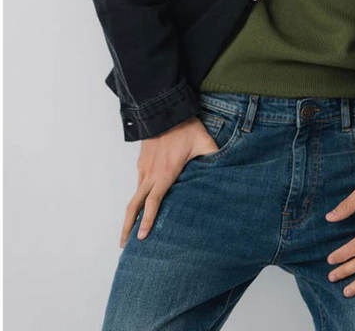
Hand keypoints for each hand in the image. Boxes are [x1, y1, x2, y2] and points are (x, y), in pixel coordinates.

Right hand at [119, 116, 218, 247]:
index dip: (147, 222)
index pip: (153, 203)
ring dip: (131, 214)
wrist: (164, 109)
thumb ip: (215, 157)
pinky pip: (138, 184)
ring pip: (135, 195)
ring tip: (131, 230)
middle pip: (134, 205)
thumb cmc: (185, 127)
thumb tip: (230, 166)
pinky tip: (142, 205)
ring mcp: (143, 168)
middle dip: (127, 227)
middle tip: (124, 245)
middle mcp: (150, 174)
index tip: (141, 239)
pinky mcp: (141, 161)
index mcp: (165, 174)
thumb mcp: (204, 142)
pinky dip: (137, 198)